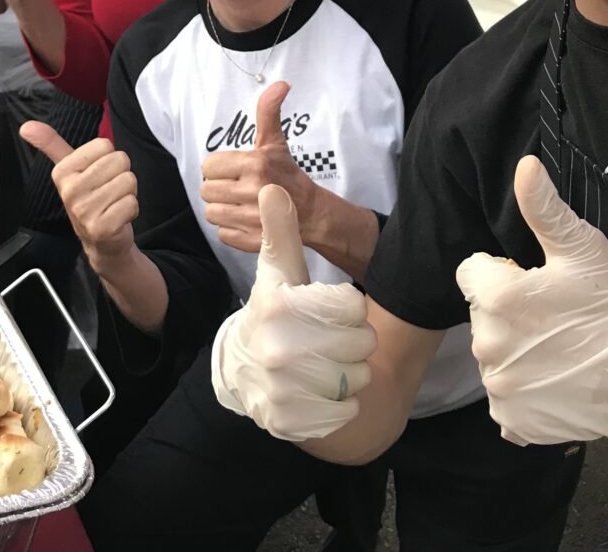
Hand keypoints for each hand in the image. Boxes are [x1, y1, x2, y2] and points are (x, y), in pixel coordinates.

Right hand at [20, 121, 137, 271]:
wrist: (100, 241)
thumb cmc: (89, 200)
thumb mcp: (70, 170)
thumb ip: (51, 144)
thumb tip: (27, 126)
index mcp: (62, 172)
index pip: (104, 144)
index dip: (108, 159)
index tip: (97, 176)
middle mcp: (70, 191)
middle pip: (119, 160)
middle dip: (120, 175)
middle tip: (107, 190)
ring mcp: (85, 211)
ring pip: (128, 180)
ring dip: (127, 193)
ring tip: (113, 203)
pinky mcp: (102, 227)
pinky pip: (132, 203)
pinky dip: (131, 209)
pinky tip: (117, 217)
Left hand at [201, 82, 315, 251]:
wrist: (311, 213)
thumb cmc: (287, 175)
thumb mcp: (276, 142)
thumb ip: (269, 112)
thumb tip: (281, 83)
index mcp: (254, 164)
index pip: (208, 167)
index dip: (220, 169)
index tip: (236, 171)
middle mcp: (253, 191)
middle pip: (207, 191)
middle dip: (220, 189)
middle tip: (239, 188)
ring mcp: (252, 219)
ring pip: (211, 213)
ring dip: (223, 209)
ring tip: (242, 204)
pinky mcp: (252, 241)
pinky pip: (221, 233)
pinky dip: (231, 229)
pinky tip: (247, 221)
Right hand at [211, 184, 374, 440]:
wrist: (245, 369)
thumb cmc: (274, 311)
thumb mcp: (278, 270)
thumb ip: (280, 230)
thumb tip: (272, 186)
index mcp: (278, 307)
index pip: (354, 307)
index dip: (348, 307)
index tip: (326, 308)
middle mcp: (277, 349)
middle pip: (362, 343)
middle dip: (353, 341)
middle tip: (327, 338)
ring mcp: (281, 389)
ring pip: (358, 378)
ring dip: (350, 373)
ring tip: (324, 363)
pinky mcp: (289, 421)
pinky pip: (345, 412)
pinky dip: (341, 405)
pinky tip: (319, 391)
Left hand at [457, 155, 607, 462]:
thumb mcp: (582, 248)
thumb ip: (543, 207)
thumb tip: (525, 165)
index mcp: (495, 299)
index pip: (472, 272)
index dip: (503, 273)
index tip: (536, 283)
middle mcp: (486, 345)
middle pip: (482, 314)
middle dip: (507, 312)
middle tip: (553, 317)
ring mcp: (499, 388)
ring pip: (492, 354)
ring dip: (515, 350)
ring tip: (558, 348)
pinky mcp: (514, 420)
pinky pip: (503, 397)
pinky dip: (523, 391)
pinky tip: (554, 380)